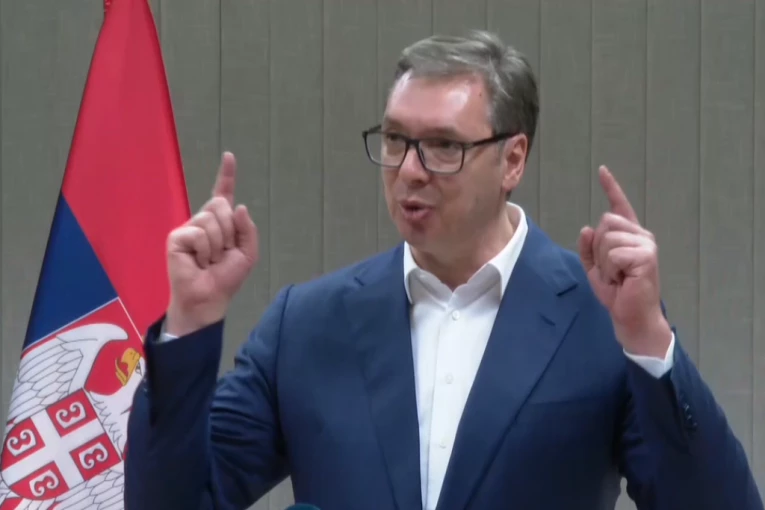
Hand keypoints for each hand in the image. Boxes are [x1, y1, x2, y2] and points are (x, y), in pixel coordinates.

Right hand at [165, 152, 258, 335]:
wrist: (210, 298)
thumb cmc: (226, 278)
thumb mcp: (247, 254)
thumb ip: (247, 230)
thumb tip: (239, 207)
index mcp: (221, 223)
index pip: (223, 194)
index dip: (226, 175)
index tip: (229, 156)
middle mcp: (203, 221)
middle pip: (221, 205)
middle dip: (229, 230)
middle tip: (223, 253)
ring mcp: (188, 228)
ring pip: (210, 220)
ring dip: (218, 245)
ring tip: (210, 261)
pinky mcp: (176, 238)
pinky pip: (198, 234)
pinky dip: (205, 250)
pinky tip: (199, 262)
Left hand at [578, 166, 671, 357]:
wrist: (630, 316)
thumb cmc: (617, 293)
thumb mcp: (595, 269)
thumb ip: (588, 248)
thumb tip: (586, 228)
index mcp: (630, 236)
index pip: (619, 207)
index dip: (611, 187)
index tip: (602, 170)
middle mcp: (641, 235)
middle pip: (605, 223)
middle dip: (598, 249)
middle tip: (611, 271)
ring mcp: (646, 244)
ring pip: (607, 238)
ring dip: (604, 262)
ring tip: (618, 276)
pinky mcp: (647, 255)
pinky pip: (613, 254)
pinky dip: (610, 269)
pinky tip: (622, 279)